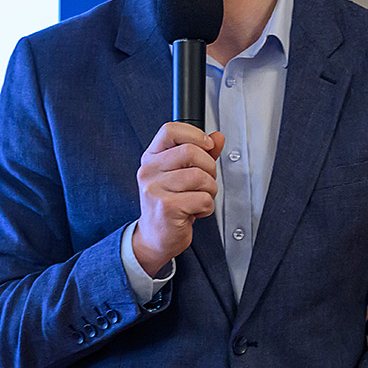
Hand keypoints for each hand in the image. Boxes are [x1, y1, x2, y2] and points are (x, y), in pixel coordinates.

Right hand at [132, 122, 224, 276]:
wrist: (156, 237)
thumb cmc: (169, 205)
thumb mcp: (183, 175)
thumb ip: (201, 154)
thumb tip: (218, 137)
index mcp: (151, 158)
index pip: (170, 130)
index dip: (195, 134)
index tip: (207, 146)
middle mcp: (149, 171)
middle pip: (191, 151)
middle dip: (209, 167)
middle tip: (206, 181)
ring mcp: (155, 188)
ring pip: (200, 176)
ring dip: (210, 190)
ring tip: (199, 198)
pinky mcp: (167, 207)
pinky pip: (202, 198)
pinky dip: (206, 207)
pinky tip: (195, 211)